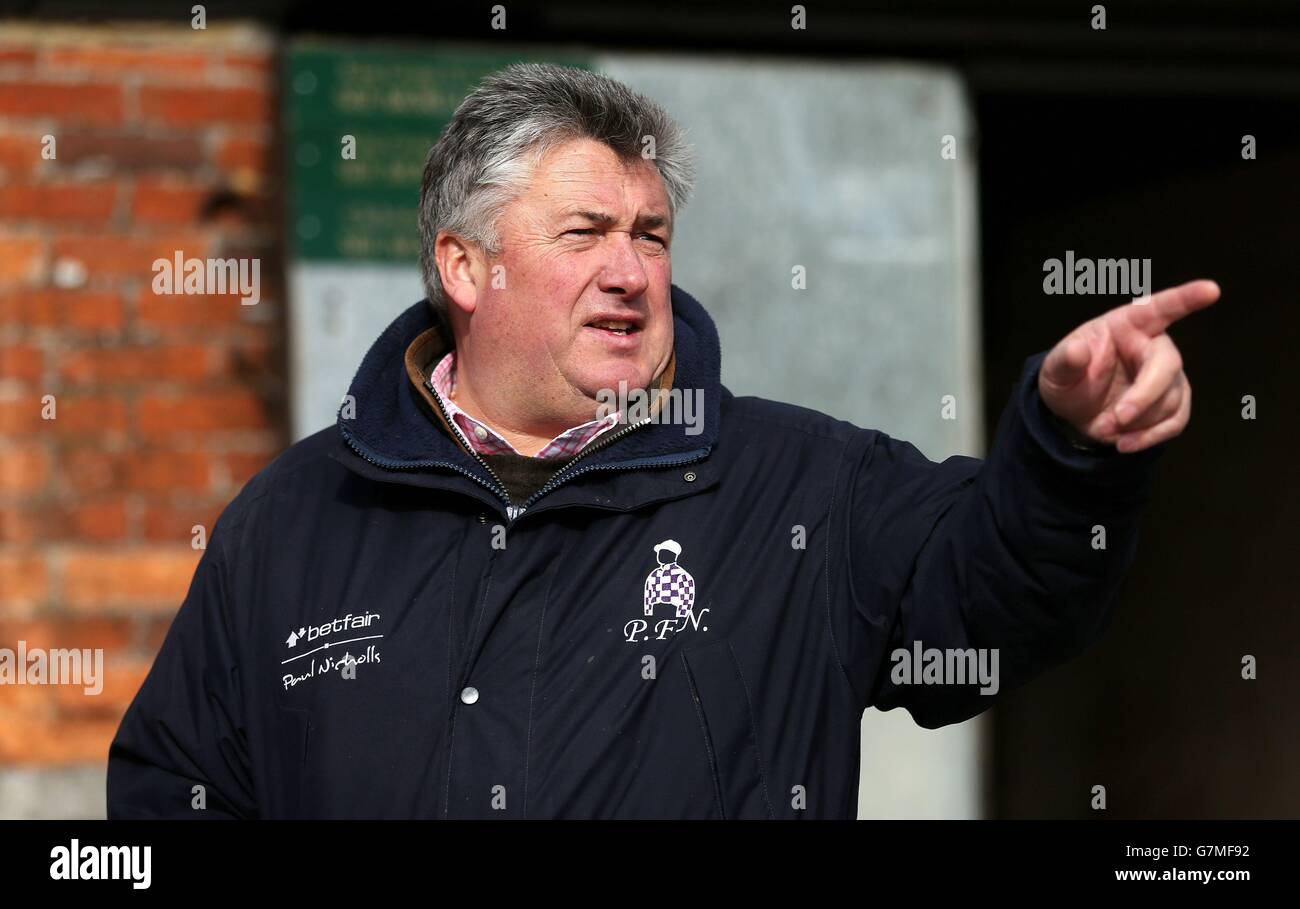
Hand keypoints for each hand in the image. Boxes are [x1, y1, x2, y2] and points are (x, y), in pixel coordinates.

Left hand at [1037, 279, 1219, 453]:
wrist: (1074, 410)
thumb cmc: (1069, 378)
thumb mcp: (1055, 371)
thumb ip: (1064, 361)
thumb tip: (1076, 351)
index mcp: (1127, 325)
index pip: (1158, 307)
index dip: (1185, 298)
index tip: (1211, 289)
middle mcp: (1153, 345)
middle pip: (1167, 366)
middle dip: (1143, 397)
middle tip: (1115, 419)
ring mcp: (1167, 375)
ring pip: (1169, 400)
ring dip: (1136, 422)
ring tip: (1103, 429)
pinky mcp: (1172, 403)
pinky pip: (1175, 421)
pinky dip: (1150, 437)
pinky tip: (1125, 444)